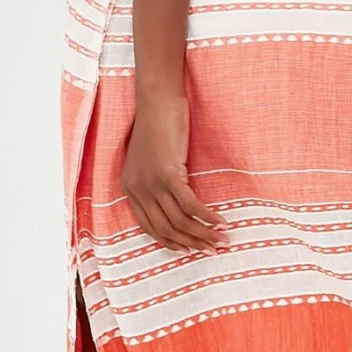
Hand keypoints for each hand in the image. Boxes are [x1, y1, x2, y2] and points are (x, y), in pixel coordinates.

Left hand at [121, 88, 219, 251]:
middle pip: (166, 229)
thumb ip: (156, 181)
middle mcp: (138, 191)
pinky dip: (207, 217)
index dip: (171, 242)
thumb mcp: (150, 159)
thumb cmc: (157, 125)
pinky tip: (221, 221)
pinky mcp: (168, 175)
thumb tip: (176, 200)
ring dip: (203, 233)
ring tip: (222, 239)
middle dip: (191, 243)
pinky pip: (190, 205)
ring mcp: (151, 184)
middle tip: (212, 248)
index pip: (150, 228)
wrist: (156, 102)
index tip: (189, 249)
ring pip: (179, 221)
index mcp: (130, 189)